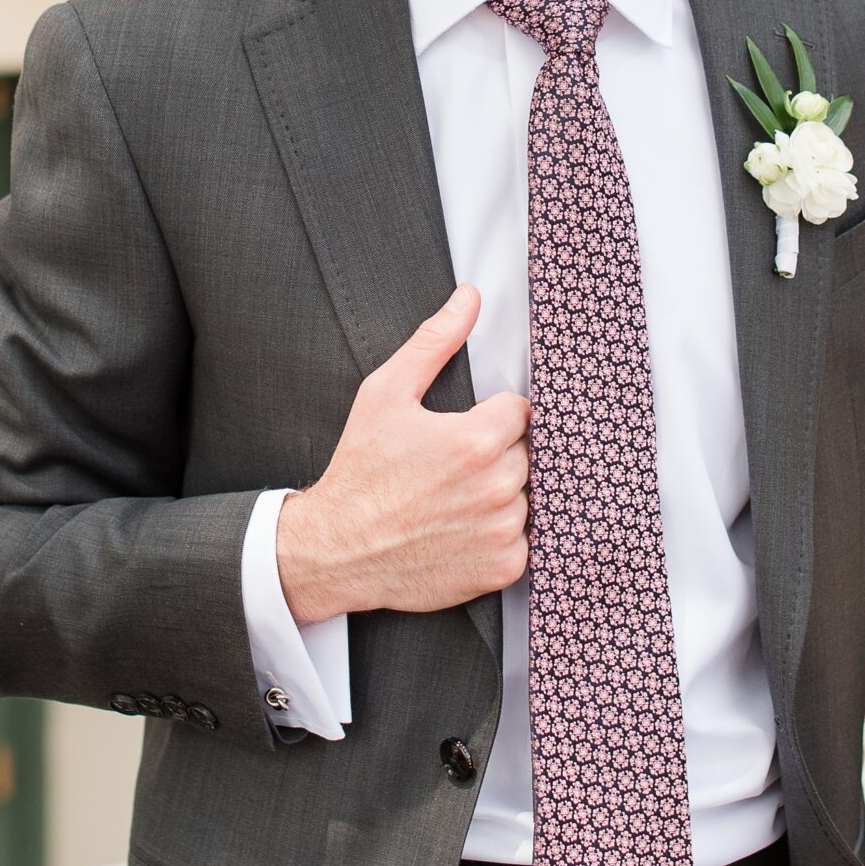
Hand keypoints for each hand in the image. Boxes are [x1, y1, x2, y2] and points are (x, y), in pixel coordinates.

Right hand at [276, 285, 529, 625]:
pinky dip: (501, 536)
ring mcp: (502, 531)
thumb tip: (469, 297)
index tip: (463, 430)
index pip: (521, 413)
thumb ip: (434, 342)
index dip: (492, 417)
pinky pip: (525, 541)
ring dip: (501, 495)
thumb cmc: (360, 471)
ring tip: (454, 499)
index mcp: (476, 440)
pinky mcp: (502, 567)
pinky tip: (463, 530)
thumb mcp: (385, 394)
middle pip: (527, 453)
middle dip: (497, 454)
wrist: (337, 548)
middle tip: (452, 467)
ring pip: (527, 496)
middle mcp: (497, 487)